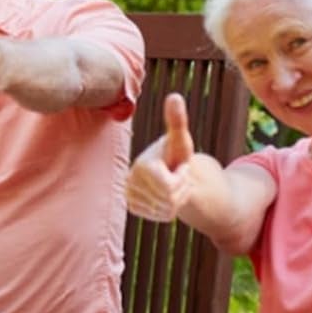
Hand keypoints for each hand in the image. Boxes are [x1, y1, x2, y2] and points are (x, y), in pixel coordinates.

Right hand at [126, 93, 196, 221]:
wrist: (168, 170)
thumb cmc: (176, 153)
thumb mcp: (180, 140)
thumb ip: (177, 120)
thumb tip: (174, 96)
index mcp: (140, 165)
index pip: (170, 187)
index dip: (181, 179)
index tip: (179, 167)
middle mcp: (130, 181)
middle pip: (170, 200)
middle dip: (181, 190)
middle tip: (177, 177)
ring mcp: (129, 196)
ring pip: (167, 210)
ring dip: (177, 200)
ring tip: (172, 185)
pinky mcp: (132, 207)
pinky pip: (161, 216)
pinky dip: (169, 209)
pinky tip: (165, 196)